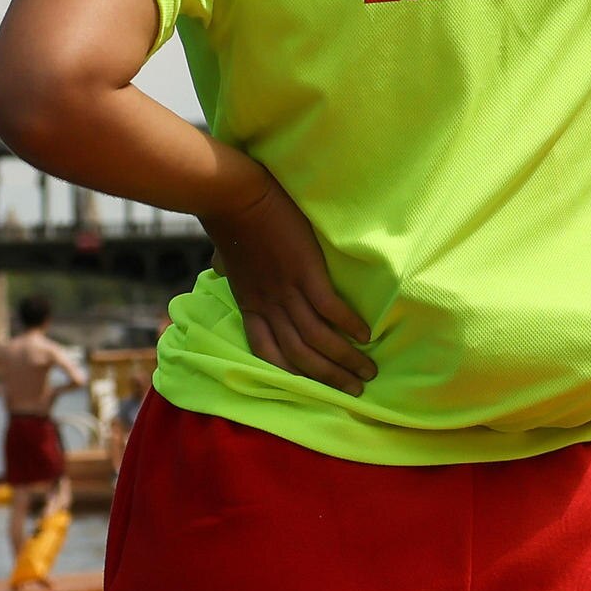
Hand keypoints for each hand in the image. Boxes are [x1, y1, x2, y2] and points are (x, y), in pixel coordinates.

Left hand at [199, 159, 374, 393]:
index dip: (294, 376)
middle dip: (329, 378)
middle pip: (300, 357)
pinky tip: (366, 335)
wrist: (233, 199)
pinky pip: (329, 309)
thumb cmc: (229, 223)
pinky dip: (348, 325)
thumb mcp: (225, 258)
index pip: (270, 354)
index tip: (316, 388)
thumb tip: (221, 266)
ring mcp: (287, 292)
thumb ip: (230, 270)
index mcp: (250, 307)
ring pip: (318, 340)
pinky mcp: (305, 273)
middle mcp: (269, 308)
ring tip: (368, 371)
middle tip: (354, 391)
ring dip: (345, 360)